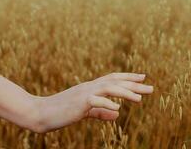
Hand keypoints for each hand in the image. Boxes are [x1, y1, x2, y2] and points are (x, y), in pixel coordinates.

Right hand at [33, 73, 153, 132]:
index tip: (143, 78)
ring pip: (108, 88)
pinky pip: (95, 101)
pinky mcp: (78, 103)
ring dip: (125, 92)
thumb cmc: (62, 112)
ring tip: (140, 98)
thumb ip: (100, 112)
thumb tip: (117, 113)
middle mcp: (90, 87)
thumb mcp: (85, 112)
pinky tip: (118, 109)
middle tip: (150, 87)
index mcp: (91, 88)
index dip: (128, 78)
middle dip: (134, 84)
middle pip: (115, 81)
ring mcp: (84, 93)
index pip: (113, 79)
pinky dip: (107, 103)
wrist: (40, 113)